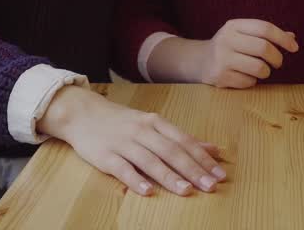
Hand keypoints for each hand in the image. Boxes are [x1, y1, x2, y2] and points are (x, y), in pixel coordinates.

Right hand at [38, 86, 225, 195]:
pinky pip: (122, 168)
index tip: (221, 174)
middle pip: (171, 151)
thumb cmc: (122, 122)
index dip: (203, 158)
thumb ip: (182, 138)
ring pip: (150, 160)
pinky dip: (135, 179)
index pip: (184, 141)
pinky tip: (147, 191)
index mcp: (156, 122)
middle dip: (193, 169)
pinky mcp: (105, 156)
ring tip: (187, 191)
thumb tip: (214, 149)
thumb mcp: (153, 124)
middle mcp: (142, 131)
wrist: (82, 113)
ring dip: (169, 176)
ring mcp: (123, 143)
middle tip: (211, 186)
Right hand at [192, 19, 298, 88]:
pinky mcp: (219, 76)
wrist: (199, 61)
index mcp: (234, 25)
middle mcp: (226, 39)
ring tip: (261, 71)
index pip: (264, 28)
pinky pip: (248, 82)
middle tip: (278, 63)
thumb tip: (292, 37)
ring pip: (259, 68)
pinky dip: (252, 81)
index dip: (283, 38)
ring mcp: (221, 58)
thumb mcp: (243, 35)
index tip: (294, 47)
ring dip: (266, 72)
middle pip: (263, 48)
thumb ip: (265, 35)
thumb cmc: (229, 46)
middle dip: (277, 58)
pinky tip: (244, 77)